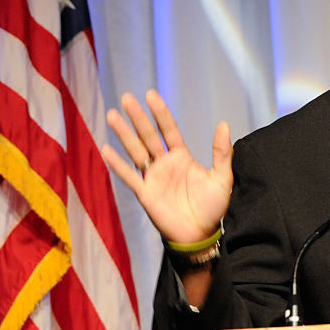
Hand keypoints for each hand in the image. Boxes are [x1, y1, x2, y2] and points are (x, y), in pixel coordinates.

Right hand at [101, 90, 232, 243]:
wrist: (201, 234)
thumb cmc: (212, 207)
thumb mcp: (222, 177)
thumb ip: (222, 152)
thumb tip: (224, 123)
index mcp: (182, 157)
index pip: (168, 130)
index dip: (160, 113)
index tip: (151, 95)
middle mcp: (164, 164)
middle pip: (148, 136)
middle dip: (138, 117)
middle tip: (127, 97)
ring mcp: (153, 177)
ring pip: (135, 151)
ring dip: (124, 134)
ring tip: (113, 115)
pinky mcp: (145, 193)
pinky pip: (129, 176)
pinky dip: (117, 164)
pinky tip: (106, 149)